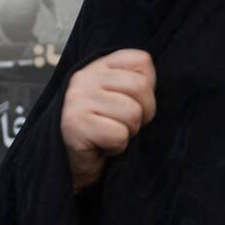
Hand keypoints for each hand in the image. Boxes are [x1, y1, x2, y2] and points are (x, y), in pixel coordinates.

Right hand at [60, 48, 155, 190]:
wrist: (72, 164)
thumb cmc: (103, 131)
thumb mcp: (120, 98)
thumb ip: (135, 83)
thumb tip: (152, 84)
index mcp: (98, 66)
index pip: (141, 61)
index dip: (147, 88)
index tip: (130, 102)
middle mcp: (84, 77)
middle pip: (141, 87)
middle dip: (142, 113)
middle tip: (121, 124)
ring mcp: (76, 99)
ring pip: (132, 113)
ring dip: (128, 132)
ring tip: (110, 134)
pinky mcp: (74, 124)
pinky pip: (119, 134)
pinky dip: (117, 147)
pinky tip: (101, 145)